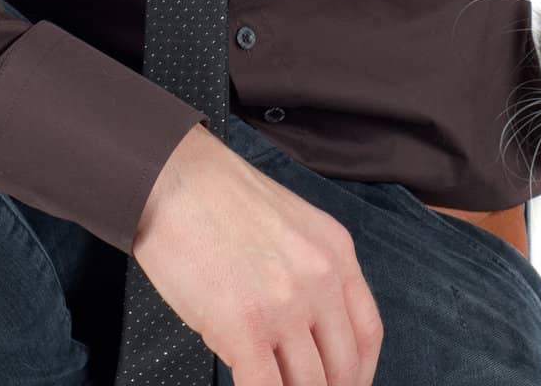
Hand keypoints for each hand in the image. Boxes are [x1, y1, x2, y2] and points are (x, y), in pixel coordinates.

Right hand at [130, 121, 383, 383]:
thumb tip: (303, 334)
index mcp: (335, 251)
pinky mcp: (245, 327)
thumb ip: (307, 274)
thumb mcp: (289, 224)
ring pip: (308, 385)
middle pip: (343, 368)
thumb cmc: (217, 196)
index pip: (368, 334)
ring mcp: (286, 305)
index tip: (344, 385)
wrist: (172, 176)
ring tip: (270, 383)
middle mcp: (321, 279)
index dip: (358, 374)